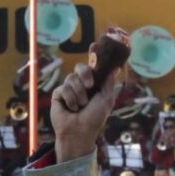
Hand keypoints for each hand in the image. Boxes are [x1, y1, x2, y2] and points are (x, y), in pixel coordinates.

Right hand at [51, 45, 118, 163]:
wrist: (79, 131)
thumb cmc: (95, 118)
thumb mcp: (106, 99)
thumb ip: (109, 83)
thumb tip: (116, 67)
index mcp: (94, 84)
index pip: (93, 66)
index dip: (93, 55)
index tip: (94, 44)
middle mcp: (81, 85)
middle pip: (80, 68)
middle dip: (85, 74)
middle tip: (90, 85)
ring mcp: (69, 89)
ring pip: (72, 78)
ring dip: (79, 94)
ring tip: (81, 106)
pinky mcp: (58, 94)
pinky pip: (63, 88)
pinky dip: (70, 99)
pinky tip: (71, 109)